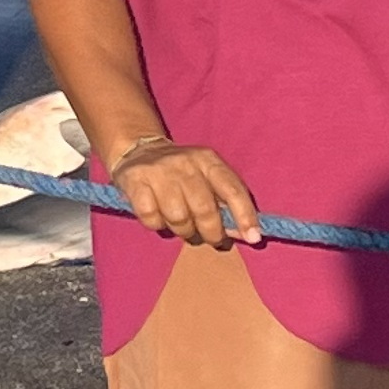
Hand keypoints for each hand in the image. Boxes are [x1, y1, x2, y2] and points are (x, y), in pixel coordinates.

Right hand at [109, 134, 261, 248]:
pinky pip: (151, 217)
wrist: (140, 150)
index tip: (253, 238)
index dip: (245, 216)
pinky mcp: (135, 181)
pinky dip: (157, 225)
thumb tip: (246, 235)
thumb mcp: (207, 179)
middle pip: (205, 210)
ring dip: (183, 230)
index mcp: (209, 161)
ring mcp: (159, 171)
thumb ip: (226, 204)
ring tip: (182, 226)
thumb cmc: (182, 174)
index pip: (233, 190)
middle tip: (208, 238)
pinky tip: (159, 217)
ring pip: (178, 217)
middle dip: (210, 232)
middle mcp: (186, 163)